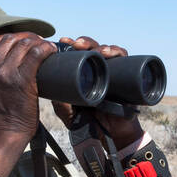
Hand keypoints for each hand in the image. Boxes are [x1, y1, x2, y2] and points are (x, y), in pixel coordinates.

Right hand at [0, 33, 55, 143]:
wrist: (4, 134)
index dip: (10, 38)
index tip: (22, 41)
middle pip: (9, 40)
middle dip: (26, 37)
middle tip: (38, 42)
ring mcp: (4, 74)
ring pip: (23, 44)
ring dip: (37, 41)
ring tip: (45, 46)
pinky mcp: (22, 80)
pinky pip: (36, 54)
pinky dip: (45, 49)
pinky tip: (51, 50)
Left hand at [52, 35, 141, 149]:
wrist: (111, 136)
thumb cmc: (90, 124)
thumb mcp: (69, 113)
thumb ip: (60, 102)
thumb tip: (50, 88)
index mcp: (82, 75)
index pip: (77, 55)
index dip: (71, 45)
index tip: (63, 40)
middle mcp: (97, 71)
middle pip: (92, 49)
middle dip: (84, 42)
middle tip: (76, 44)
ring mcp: (112, 72)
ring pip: (107, 50)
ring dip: (99, 45)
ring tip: (91, 48)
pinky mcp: (126, 75)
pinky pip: (124, 58)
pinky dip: (117, 52)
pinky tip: (108, 53)